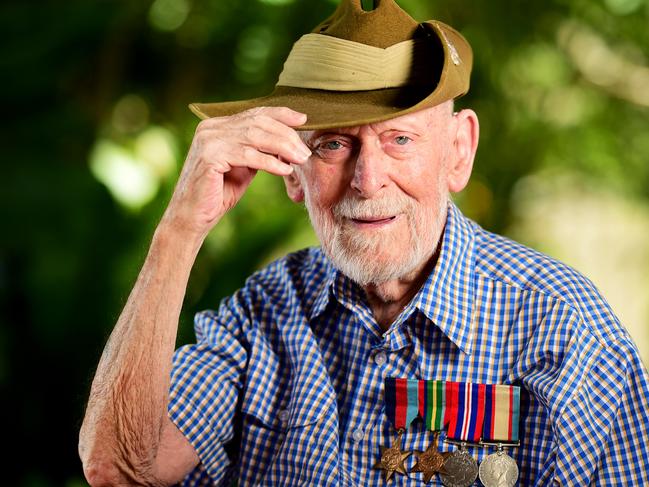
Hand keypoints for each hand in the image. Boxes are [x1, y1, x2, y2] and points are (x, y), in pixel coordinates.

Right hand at [160, 107, 310, 239]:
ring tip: (301, 159)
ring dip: (283, 148)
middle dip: (287, 135)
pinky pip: (248, 155)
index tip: (303, 119)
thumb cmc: (218, 193)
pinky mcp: (209, 157)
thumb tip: (287, 142)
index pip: (254, 113)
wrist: (192, 217)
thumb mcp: (243, 166)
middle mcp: (210, 127)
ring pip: (255, 136)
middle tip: (305, 151)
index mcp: (217, 125)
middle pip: (258, 123)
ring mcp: (208, 140)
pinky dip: (270, 162)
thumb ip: (258, 150)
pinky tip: (285, 170)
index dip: (281, 114)